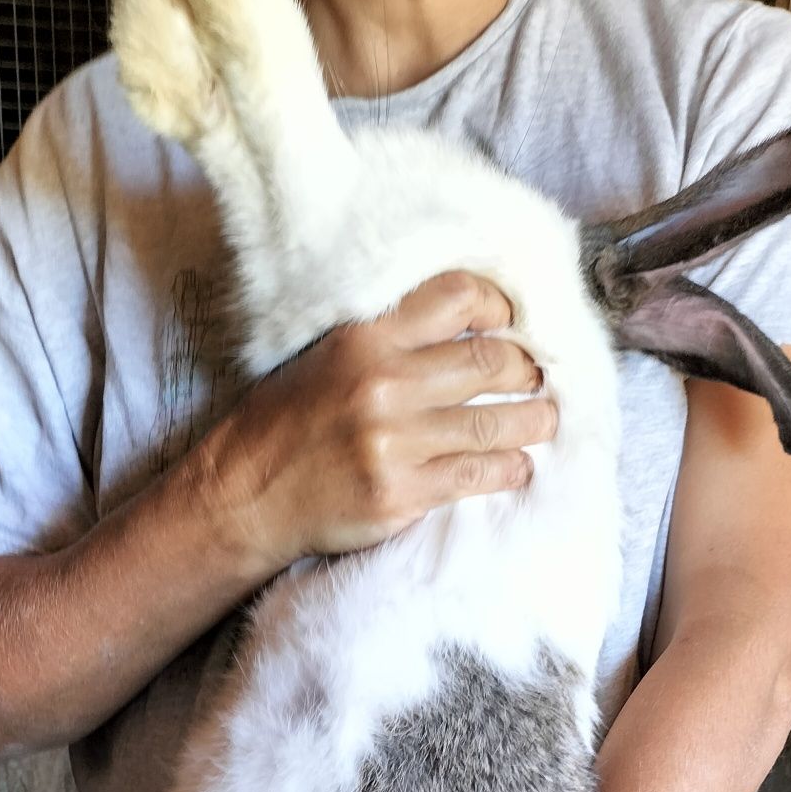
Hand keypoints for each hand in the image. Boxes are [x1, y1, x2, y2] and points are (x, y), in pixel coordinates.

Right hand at [203, 270, 557, 574]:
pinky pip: (476, 475)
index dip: (499, 304)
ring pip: (495, 422)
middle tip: (537, 377)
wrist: (246, 494)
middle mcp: (384, 384)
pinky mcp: (401, 492)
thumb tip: (466, 327)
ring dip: (533, 421)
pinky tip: (518, 465)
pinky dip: (509, 468)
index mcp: (366, 338)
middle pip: (490, 360)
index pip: (457, 297)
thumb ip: (389, 338)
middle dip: (527, 368)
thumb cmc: (289, 423)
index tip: (513, 320)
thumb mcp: (327, 356)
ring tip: (545, 419)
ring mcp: (394, 442)